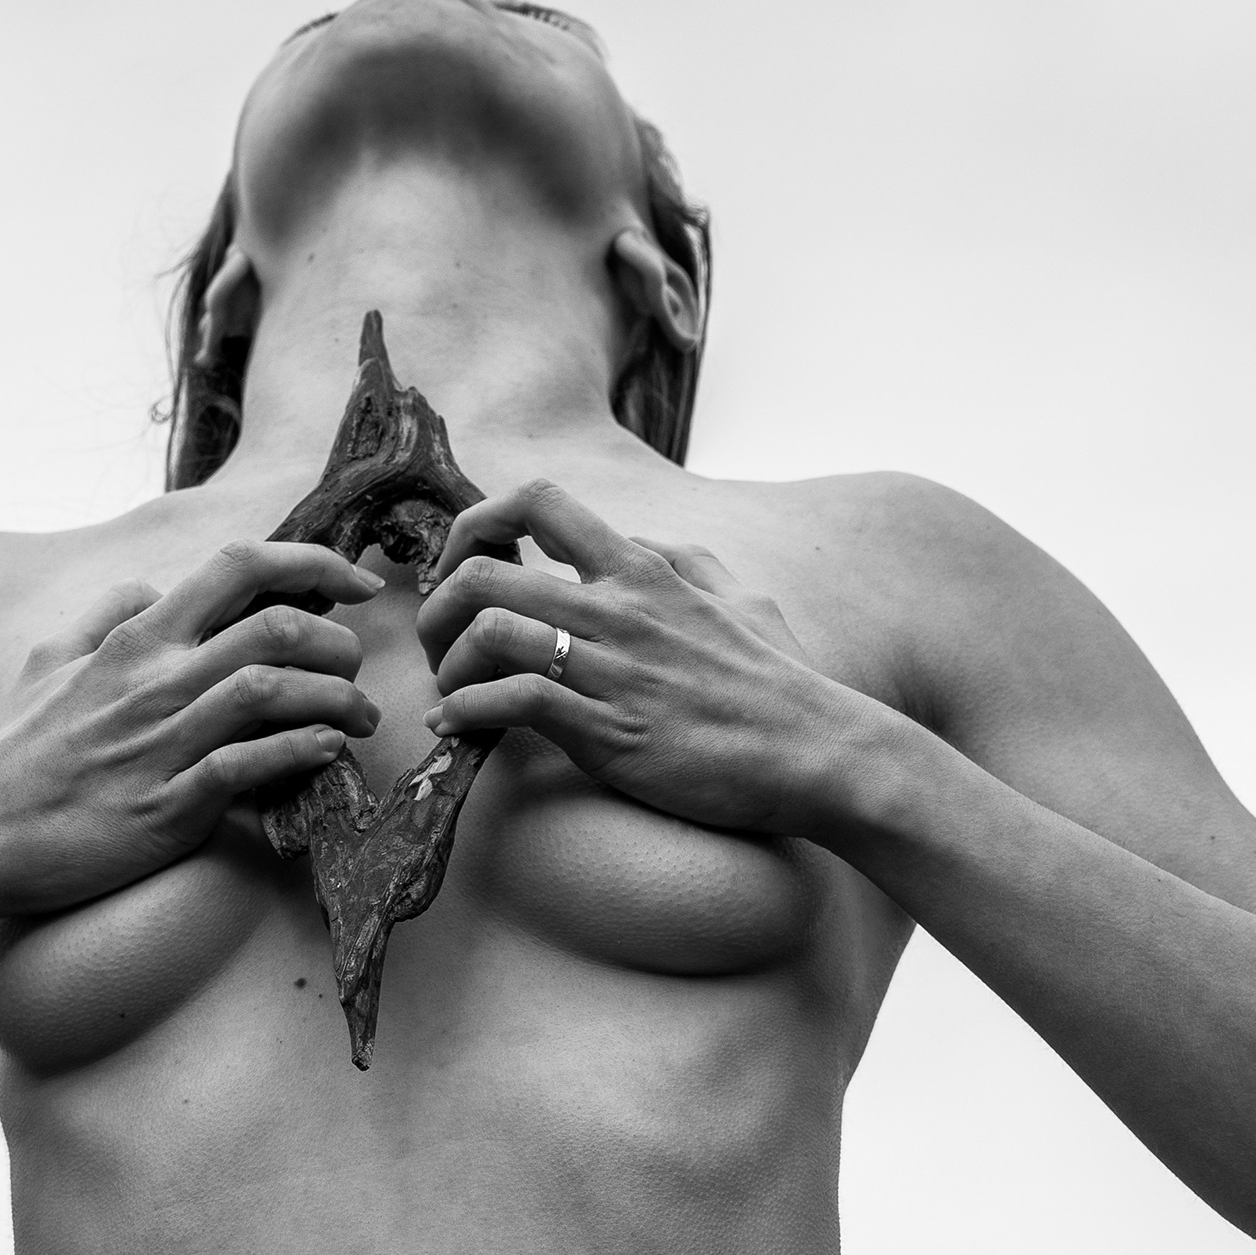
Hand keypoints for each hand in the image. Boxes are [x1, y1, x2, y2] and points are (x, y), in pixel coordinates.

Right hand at [0, 540, 383, 916]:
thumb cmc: (9, 753)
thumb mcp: (46, 662)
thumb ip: (104, 615)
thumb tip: (151, 588)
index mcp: (136, 639)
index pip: (239, 565)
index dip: (315, 562)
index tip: (359, 583)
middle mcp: (155, 680)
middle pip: (278, 627)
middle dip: (340, 643)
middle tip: (357, 669)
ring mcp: (162, 742)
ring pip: (274, 692)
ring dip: (338, 700)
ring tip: (362, 718)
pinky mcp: (167, 807)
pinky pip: (251, 766)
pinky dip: (302, 754)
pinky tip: (329, 754)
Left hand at [416, 482, 872, 838]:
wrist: (817, 753)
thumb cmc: (782, 683)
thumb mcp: (740, 597)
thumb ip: (684, 562)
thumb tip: (638, 541)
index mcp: (643, 569)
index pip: (539, 501)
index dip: (477, 522)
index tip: (465, 562)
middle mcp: (617, 607)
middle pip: (484, 572)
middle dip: (438, 606)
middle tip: (440, 644)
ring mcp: (610, 668)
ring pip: (488, 632)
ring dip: (448, 665)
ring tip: (451, 694)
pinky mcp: (606, 729)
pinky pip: (512, 701)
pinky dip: (467, 713)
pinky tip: (458, 730)